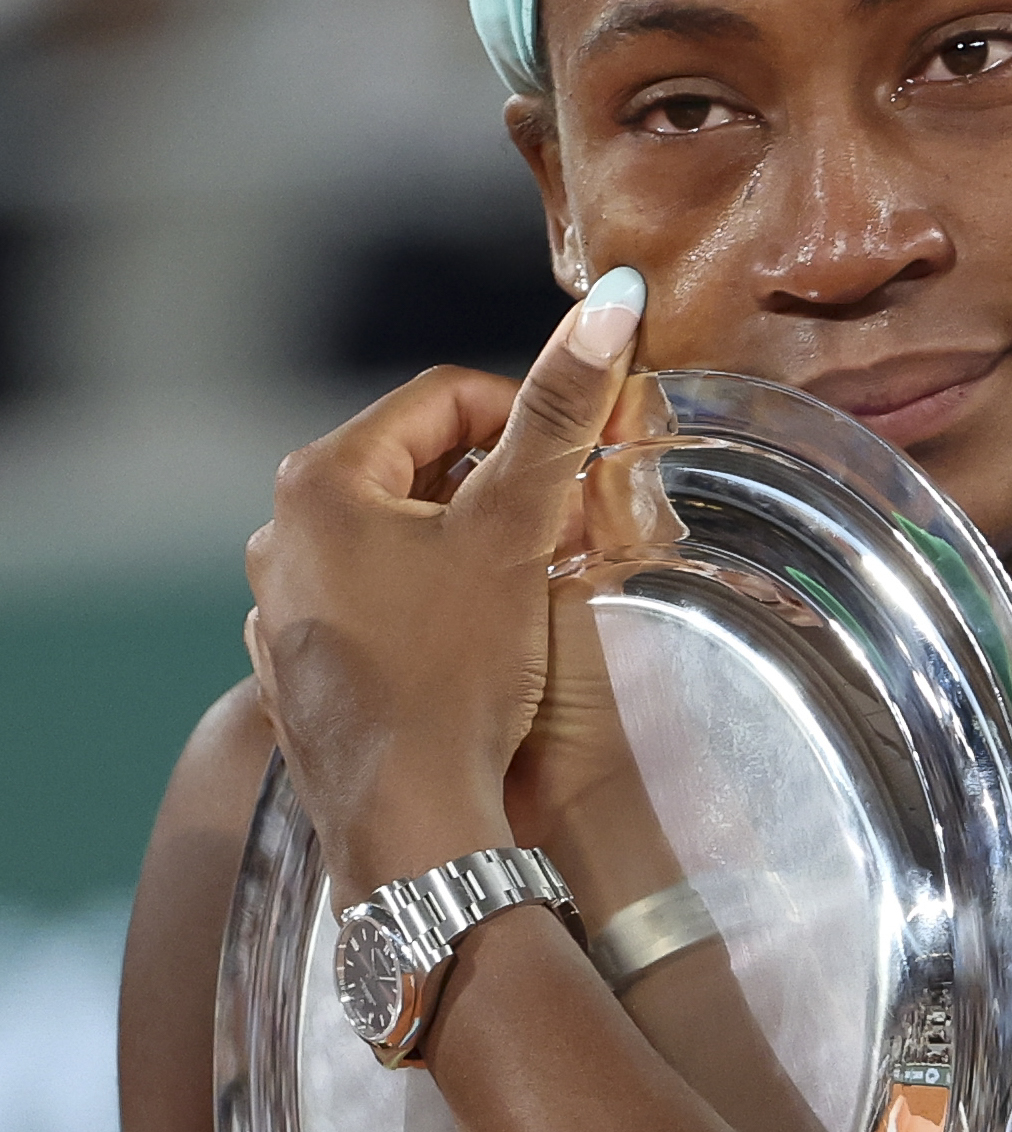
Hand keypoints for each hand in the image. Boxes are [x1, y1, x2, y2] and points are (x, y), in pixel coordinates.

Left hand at [244, 273, 647, 901]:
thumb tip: (612, 305)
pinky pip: (373, 611)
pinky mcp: (298, 678)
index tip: (579, 458)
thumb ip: (560, 416)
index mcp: (319, 482)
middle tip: (565, 524)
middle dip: (495, 486)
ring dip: (463, 549)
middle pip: (414, 470)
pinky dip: (427, 610)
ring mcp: (281, 614)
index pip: (440, 399)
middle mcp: (280, 538)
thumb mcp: (516, 532)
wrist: (410, 826)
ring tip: (526, 589)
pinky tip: (473, 651)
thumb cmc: (455, 675)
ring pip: (393, 545)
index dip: (525, 415)